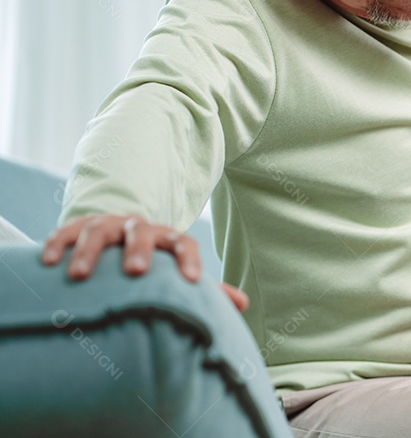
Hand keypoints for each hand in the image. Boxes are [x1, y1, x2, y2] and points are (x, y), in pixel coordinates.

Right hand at [41, 214, 248, 311]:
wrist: (121, 238)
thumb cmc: (156, 264)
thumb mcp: (176, 273)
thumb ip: (209, 290)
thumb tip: (244, 304)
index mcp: (167, 238)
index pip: (184, 242)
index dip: (190, 259)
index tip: (192, 281)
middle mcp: (139, 228)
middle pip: (141, 232)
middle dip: (138, 250)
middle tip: (135, 272)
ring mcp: (108, 225)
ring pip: (100, 230)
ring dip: (91, 251)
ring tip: (80, 275)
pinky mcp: (80, 227)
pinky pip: (67, 230)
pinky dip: (58, 243)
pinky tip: (49, 261)